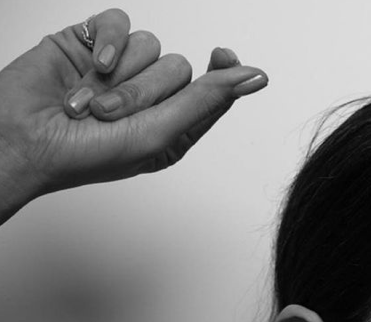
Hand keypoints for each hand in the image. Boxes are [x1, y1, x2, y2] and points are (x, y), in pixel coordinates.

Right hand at [0, 9, 267, 214]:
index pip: (213, 93)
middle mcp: (151, 99)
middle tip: (109, 116)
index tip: (224, 55)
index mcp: (173, 128)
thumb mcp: (157, 134)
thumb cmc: (86, 155)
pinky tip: (89, 69)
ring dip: (120, 76)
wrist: (23, 139)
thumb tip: (254, 77)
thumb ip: (206, 102)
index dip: (223, 73)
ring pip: (151, 45)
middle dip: (144, 91)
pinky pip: (120, 24)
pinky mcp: (93, 44)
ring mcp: (122, 70)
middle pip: (180, 68)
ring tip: (90, 104)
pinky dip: (106, 44)